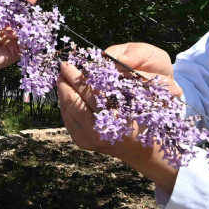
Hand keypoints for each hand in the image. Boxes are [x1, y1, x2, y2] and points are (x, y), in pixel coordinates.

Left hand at [0, 0, 35, 84]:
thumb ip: (2, 15)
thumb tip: (15, 7)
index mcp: (1, 25)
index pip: (15, 14)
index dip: (23, 7)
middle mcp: (8, 34)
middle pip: (22, 24)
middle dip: (29, 16)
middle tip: (35, 8)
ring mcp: (11, 44)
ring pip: (25, 35)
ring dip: (31, 27)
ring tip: (34, 19)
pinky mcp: (14, 55)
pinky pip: (25, 47)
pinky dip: (29, 40)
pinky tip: (30, 32)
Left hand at [55, 43, 180, 193]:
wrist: (143, 148)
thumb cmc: (145, 115)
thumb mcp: (142, 94)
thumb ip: (122, 78)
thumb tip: (100, 60)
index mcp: (114, 118)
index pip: (88, 91)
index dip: (76, 76)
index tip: (69, 63)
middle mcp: (98, 130)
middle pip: (73, 100)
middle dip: (65, 81)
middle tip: (62, 66)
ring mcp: (88, 138)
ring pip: (67, 109)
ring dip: (63, 91)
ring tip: (63, 77)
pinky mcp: (82, 141)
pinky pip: (67, 118)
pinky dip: (65, 103)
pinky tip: (67, 92)